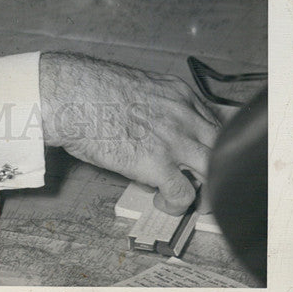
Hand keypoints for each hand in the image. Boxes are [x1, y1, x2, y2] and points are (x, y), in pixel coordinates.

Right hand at [39, 52, 220, 213]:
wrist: (70, 95)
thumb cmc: (89, 88)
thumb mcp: (134, 87)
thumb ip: (154, 108)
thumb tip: (152, 134)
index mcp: (178, 93)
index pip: (212, 123)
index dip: (206, 144)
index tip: (195, 156)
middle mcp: (183, 115)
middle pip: (221, 148)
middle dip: (215, 168)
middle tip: (199, 181)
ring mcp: (174, 140)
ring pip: (214, 172)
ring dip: (204, 190)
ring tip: (185, 197)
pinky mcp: (158, 164)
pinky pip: (185, 195)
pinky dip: (176, 204)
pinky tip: (160, 200)